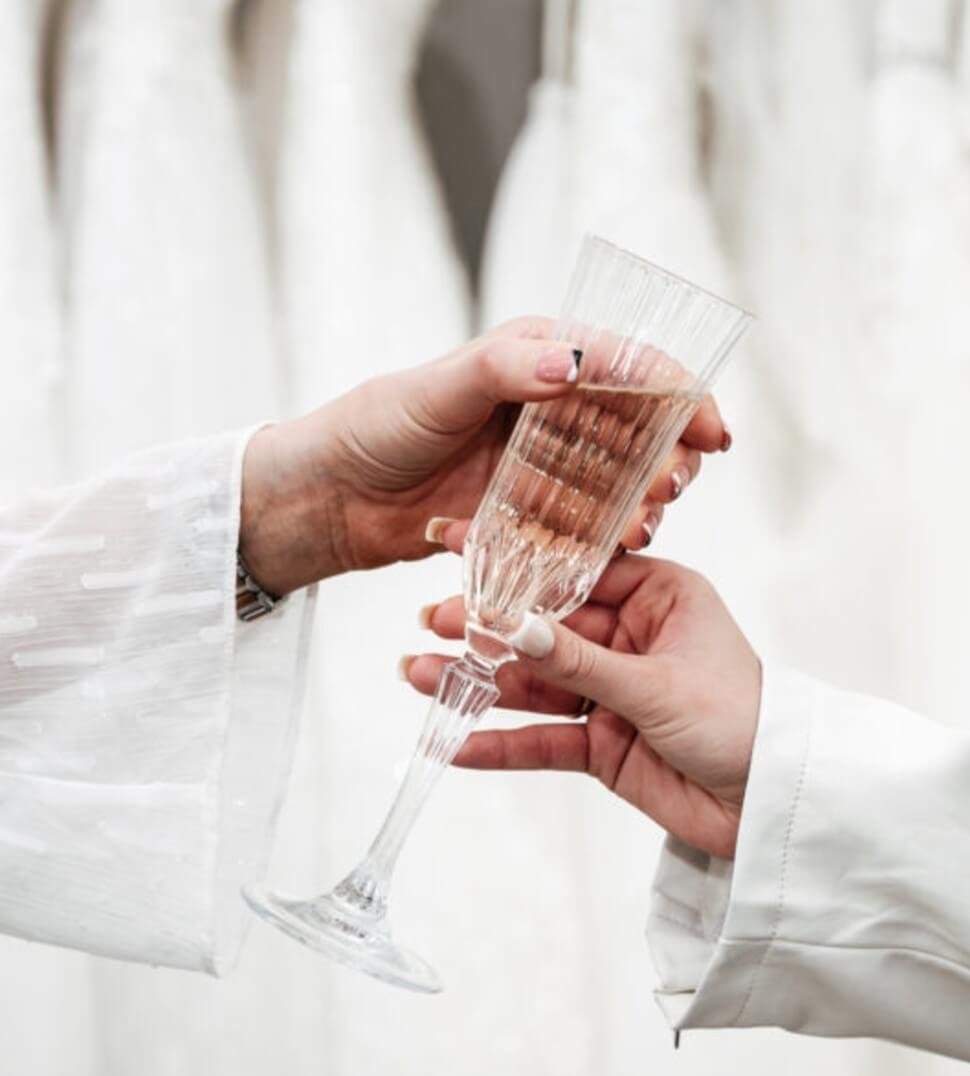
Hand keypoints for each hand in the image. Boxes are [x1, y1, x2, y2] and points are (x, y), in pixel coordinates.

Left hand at [239, 320, 729, 593]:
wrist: (330, 496)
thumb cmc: (375, 428)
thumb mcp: (437, 389)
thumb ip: (502, 371)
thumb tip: (567, 363)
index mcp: (535, 359)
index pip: (626, 368)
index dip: (679, 395)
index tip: (713, 431)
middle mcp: (546, 410)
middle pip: (633, 430)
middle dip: (667, 457)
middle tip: (673, 488)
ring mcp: (537, 466)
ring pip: (612, 483)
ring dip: (638, 504)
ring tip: (642, 528)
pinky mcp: (522, 513)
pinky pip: (575, 527)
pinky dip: (597, 539)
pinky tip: (611, 552)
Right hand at [404, 556, 760, 859]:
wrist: (774, 805)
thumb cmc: (744, 722)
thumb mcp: (656, 683)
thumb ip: (579, 661)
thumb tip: (512, 627)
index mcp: (659, 597)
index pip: (574, 573)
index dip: (516, 567)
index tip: (459, 550)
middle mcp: (631, 638)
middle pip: (543, 630)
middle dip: (485, 630)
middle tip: (430, 624)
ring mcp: (613, 693)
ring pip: (535, 685)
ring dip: (480, 685)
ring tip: (419, 677)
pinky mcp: (604, 745)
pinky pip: (544, 740)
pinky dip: (503, 744)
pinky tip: (457, 744)